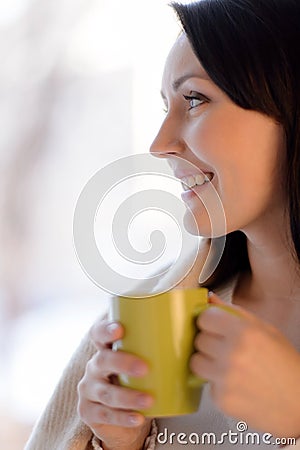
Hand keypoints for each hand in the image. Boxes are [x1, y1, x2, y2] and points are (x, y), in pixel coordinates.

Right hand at [77, 318, 153, 449]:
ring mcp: (89, 390)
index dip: (105, 329)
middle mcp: (94, 366)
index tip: (120, 329)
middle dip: (123, 363)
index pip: (97, 333)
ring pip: (106, 392)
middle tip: (145, 368)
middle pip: (102, 360)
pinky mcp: (90, 412)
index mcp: (105, 348)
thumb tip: (192, 331)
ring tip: (149, 400)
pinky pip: (106, 415)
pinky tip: (138, 418)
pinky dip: (123, 418)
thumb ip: (159, 346)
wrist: (122, 415)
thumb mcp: (143, 360)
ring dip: (128, 397)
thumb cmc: (137, 379)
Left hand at [190, 293, 299, 437]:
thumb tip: (210, 299)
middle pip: (199, 339)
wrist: (299, 404)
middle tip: (226, 348)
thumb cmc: (286, 366)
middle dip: (210, 342)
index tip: (215, 325)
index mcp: (244, 332)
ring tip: (227, 365)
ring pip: (196, 362)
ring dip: (207, 362)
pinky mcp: (222, 399)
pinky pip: (207, 384)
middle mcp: (233, 354)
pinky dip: (217, 383)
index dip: (210, 321)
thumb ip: (234, 312)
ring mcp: (226, 378)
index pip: (204, 318)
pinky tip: (236, 383)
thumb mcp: (266, 330)